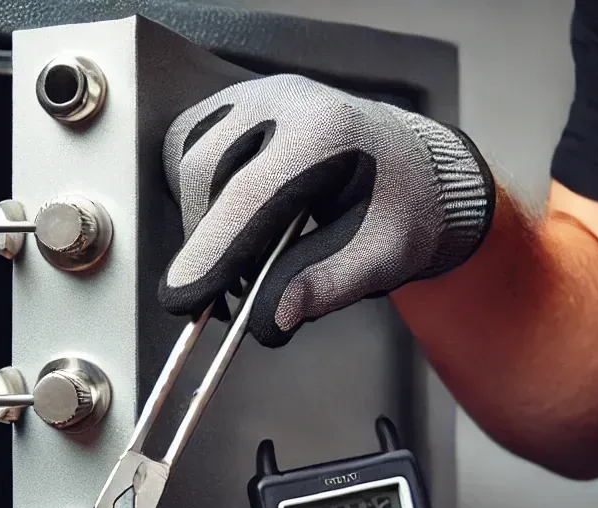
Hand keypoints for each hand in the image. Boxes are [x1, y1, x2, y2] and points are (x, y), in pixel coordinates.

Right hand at [158, 75, 495, 345]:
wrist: (414, 170)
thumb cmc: (402, 211)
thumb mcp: (381, 258)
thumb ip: (325, 286)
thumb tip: (268, 320)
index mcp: (325, 132)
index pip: (248, 195)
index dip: (210, 252)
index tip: (183, 299)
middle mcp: (283, 100)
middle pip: (203, 168)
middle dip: (203, 236)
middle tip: (227, 288)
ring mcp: (256, 96)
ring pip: (188, 157)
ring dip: (199, 218)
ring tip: (236, 259)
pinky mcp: (238, 107)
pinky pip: (193, 151)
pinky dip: (201, 198)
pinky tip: (232, 229)